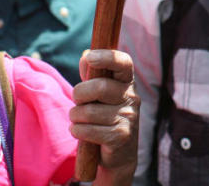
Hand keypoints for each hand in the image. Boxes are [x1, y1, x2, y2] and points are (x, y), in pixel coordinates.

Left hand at [72, 50, 139, 185]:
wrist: (119, 154)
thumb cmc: (105, 116)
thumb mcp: (99, 93)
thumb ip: (92, 73)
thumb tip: (86, 55)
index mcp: (127, 82)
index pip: (124, 63)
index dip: (108, 57)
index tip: (90, 57)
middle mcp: (132, 97)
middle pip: (99, 87)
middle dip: (79, 94)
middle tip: (78, 101)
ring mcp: (128, 117)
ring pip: (88, 111)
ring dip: (76, 116)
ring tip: (79, 119)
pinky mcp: (120, 137)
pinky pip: (87, 130)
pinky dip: (77, 130)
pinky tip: (81, 132)